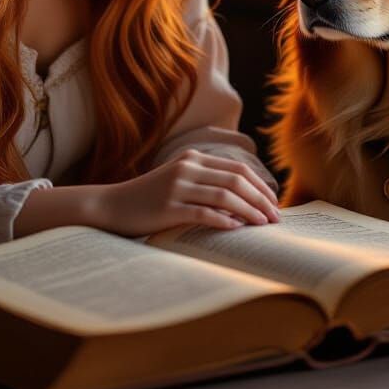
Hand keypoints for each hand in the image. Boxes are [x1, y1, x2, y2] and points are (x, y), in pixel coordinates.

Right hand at [97, 148, 279, 236]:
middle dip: (261, 199)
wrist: (112, 206)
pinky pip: (203, 213)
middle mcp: (188, 168)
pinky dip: (223, 221)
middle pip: (237, 181)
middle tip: (276, 218)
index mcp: (194, 158)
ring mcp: (178, 187)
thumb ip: (206, 182)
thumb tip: (245, 198)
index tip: (275, 203)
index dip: (261, 186)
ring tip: (263, 225)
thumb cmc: (150, 198)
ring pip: (225, 196)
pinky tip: (236, 230)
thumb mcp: (179, 180)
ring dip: (249, 211)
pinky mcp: (168, 207)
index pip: (238, 169)